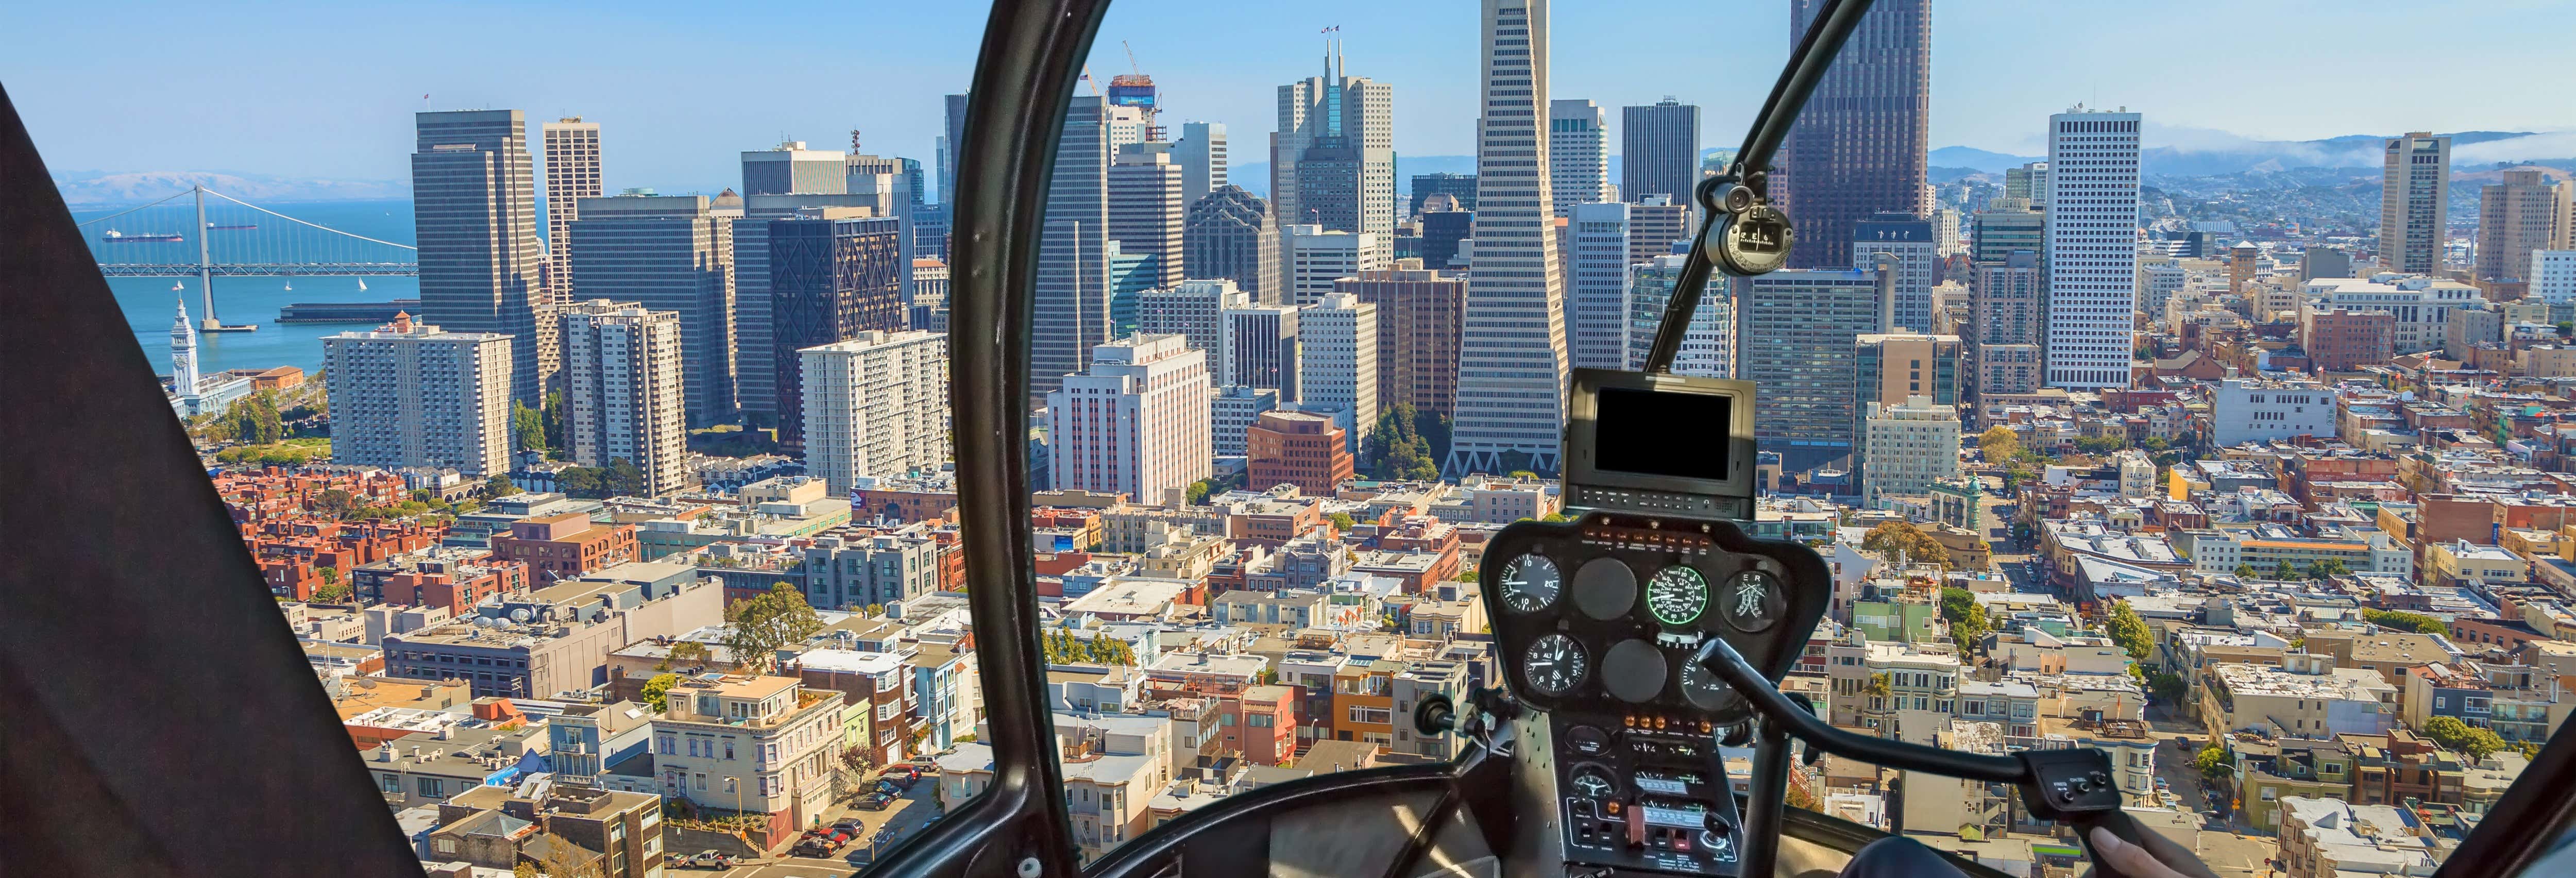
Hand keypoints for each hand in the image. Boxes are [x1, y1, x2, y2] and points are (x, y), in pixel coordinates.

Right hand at [2088, 827, 2219, 877]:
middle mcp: (2162, 867)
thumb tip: (2101, 834)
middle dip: (2099, 868)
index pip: (2129, 827)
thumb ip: (2139, 861)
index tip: (2077, 837)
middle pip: (2120, 858)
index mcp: (2168, 854)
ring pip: (2124, 875)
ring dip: (2105, 876)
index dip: (2102, 827)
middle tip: (2085, 877)